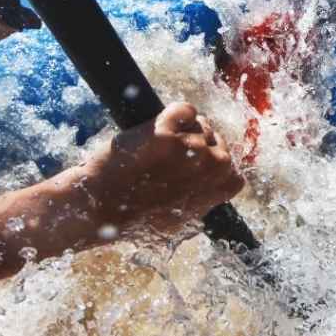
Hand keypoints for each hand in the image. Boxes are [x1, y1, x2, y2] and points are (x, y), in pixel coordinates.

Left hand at [81, 102, 244, 236]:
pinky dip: (176, 113)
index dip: (218, 169)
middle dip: (201, 143)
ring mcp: (189, 148)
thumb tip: (201, 193)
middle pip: (218, 142)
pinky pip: (185, 110)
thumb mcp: (175, 225)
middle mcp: (209, 168)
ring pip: (200, 124)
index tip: (200, 168)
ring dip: (184, 128)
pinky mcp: (164, 131)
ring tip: (161, 143)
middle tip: (175, 151)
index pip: (235, 176)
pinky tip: (162, 123)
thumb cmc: (133, 220)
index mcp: (213, 192)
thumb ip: (196, 205)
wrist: (99, 207)